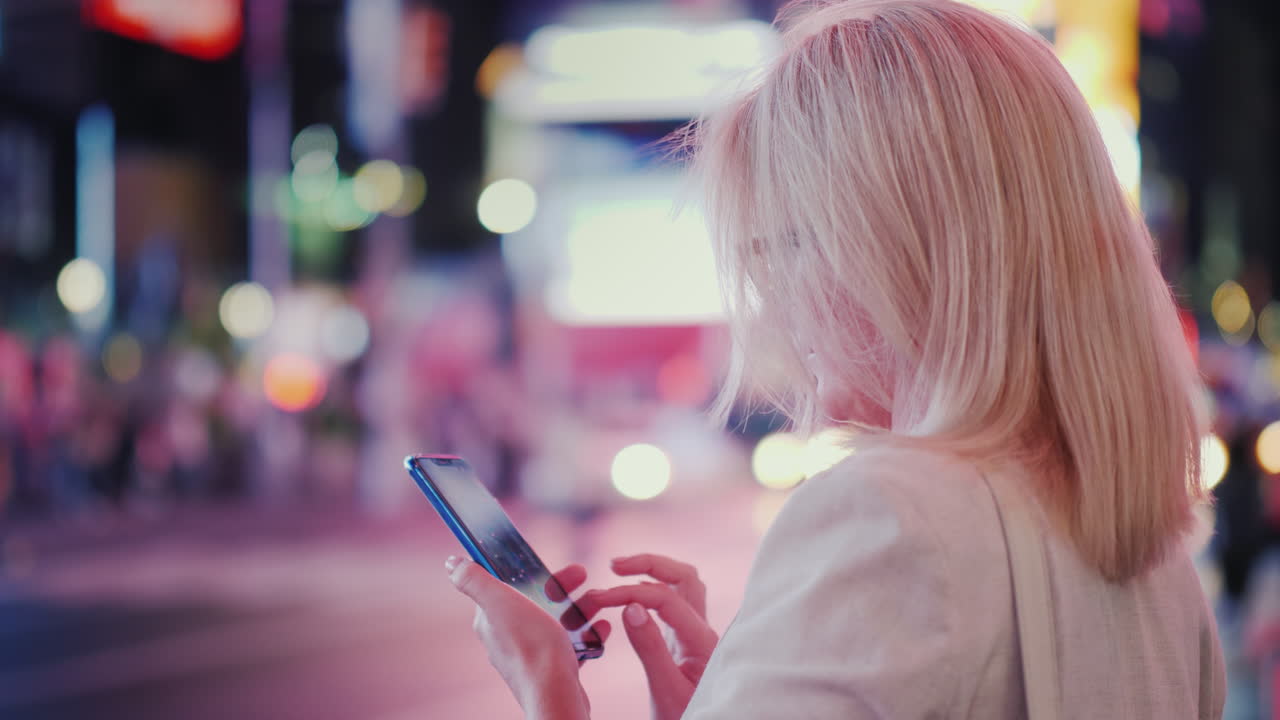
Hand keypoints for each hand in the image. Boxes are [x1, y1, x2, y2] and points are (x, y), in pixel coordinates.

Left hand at [446, 556, 611, 719]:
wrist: (556, 694)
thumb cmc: (530, 647)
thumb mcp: (499, 602)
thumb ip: (474, 581)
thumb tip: (451, 563)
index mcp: (492, 620)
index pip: (505, 585)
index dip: (525, 569)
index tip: (545, 561)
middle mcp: (507, 638)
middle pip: (535, 600)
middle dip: (560, 586)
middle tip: (581, 574)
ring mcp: (531, 654)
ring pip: (557, 620)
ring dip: (579, 606)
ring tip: (598, 600)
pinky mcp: (552, 668)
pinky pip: (572, 644)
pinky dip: (588, 633)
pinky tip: (600, 628)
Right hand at [580, 554, 718, 719]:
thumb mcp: (665, 690)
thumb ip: (650, 648)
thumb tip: (630, 607)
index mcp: (702, 641)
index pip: (666, 598)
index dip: (630, 592)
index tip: (599, 598)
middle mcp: (703, 633)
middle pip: (684, 577)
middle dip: (650, 564)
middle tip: (614, 565)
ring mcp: (695, 637)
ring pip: (682, 587)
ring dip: (654, 572)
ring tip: (620, 571)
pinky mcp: (685, 645)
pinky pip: (673, 605)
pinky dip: (652, 591)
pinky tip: (632, 597)